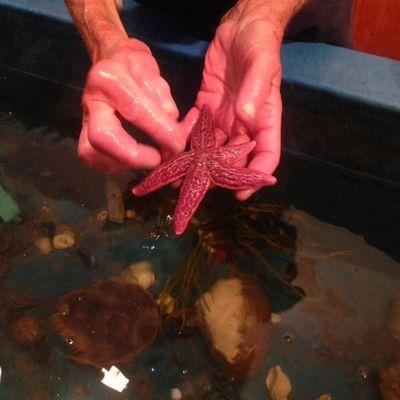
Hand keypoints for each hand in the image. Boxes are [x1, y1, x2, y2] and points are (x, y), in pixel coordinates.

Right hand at [78, 38, 187, 171]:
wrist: (110, 61)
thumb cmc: (134, 68)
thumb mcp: (155, 75)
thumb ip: (164, 100)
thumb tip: (173, 130)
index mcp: (110, 79)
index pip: (135, 111)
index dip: (159, 132)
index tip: (177, 145)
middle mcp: (90, 100)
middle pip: (101, 138)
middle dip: (132, 156)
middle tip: (157, 160)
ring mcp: (83, 120)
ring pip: (91, 153)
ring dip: (124, 163)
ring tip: (147, 158)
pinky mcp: (84, 135)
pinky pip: (94, 159)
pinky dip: (117, 164)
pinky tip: (134, 157)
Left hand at [186, 2, 283, 199]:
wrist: (242, 25)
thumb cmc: (259, 43)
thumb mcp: (262, 64)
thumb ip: (254, 91)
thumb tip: (245, 116)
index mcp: (265, 119)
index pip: (265, 154)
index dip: (255, 175)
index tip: (240, 192)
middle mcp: (245, 124)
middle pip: (235, 158)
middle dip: (218, 176)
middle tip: (198, 190)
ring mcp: (225, 117)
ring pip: (212, 147)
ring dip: (198, 163)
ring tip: (178, 177)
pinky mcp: (207, 106)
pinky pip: (196, 127)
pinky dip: (186, 138)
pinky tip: (172, 148)